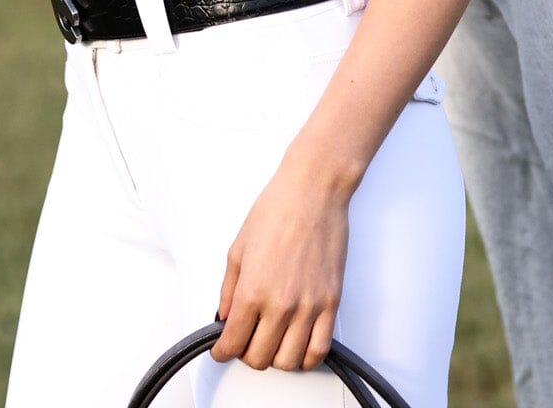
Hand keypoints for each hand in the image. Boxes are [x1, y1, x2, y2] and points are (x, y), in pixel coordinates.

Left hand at [212, 158, 351, 372]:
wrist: (313, 190)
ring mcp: (308, 306)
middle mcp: (280, 304)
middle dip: (246, 354)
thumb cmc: (276, 209)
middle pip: (259, 359)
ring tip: (271, 340)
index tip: (222, 349)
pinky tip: (297, 345)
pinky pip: (319, 350)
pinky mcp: (330, 303)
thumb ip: (228, 290)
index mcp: (252, 290)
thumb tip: (224, 317)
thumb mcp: (238, 248)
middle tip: (246, 339)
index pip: (232, 344)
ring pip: (288, 361)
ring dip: (275, 357)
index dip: (222, 351)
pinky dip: (306, 358)